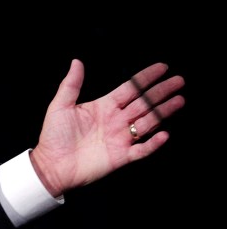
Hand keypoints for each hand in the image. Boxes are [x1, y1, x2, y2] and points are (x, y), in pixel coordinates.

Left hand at [29, 59, 184, 196]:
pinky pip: (141, 150)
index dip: (146, 78)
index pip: (130, 89)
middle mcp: (116, 121)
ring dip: (163, 112)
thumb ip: (71, 84)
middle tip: (178, 81)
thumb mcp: (60, 106)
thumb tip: (76, 62)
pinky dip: (153, 144)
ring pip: (147, 123)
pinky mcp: (121, 157)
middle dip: (161, 92)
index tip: (163, 67)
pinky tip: (163, 134)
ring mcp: (120, 139)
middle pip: (144, 103)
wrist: (50, 166)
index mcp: (104, 107)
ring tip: (178, 101)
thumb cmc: (53, 137)